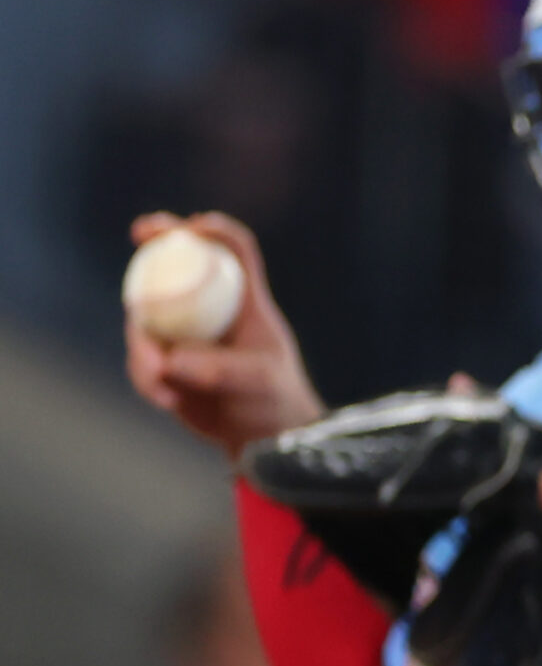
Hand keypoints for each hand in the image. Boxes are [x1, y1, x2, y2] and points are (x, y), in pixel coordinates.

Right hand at [124, 212, 322, 458]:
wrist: (260, 439)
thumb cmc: (274, 401)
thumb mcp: (261, 382)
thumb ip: (224, 369)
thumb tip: (174, 360)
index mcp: (244, 302)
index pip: (234, 253)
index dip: (215, 232)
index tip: (194, 226)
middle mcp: (210, 310)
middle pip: (178, 265)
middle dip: (157, 241)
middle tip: (143, 230)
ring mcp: (183, 334)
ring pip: (147, 318)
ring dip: (143, 344)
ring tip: (161, 379)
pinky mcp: (164, 361)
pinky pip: (142, 360)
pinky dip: (146, 377)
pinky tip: (169, 401)